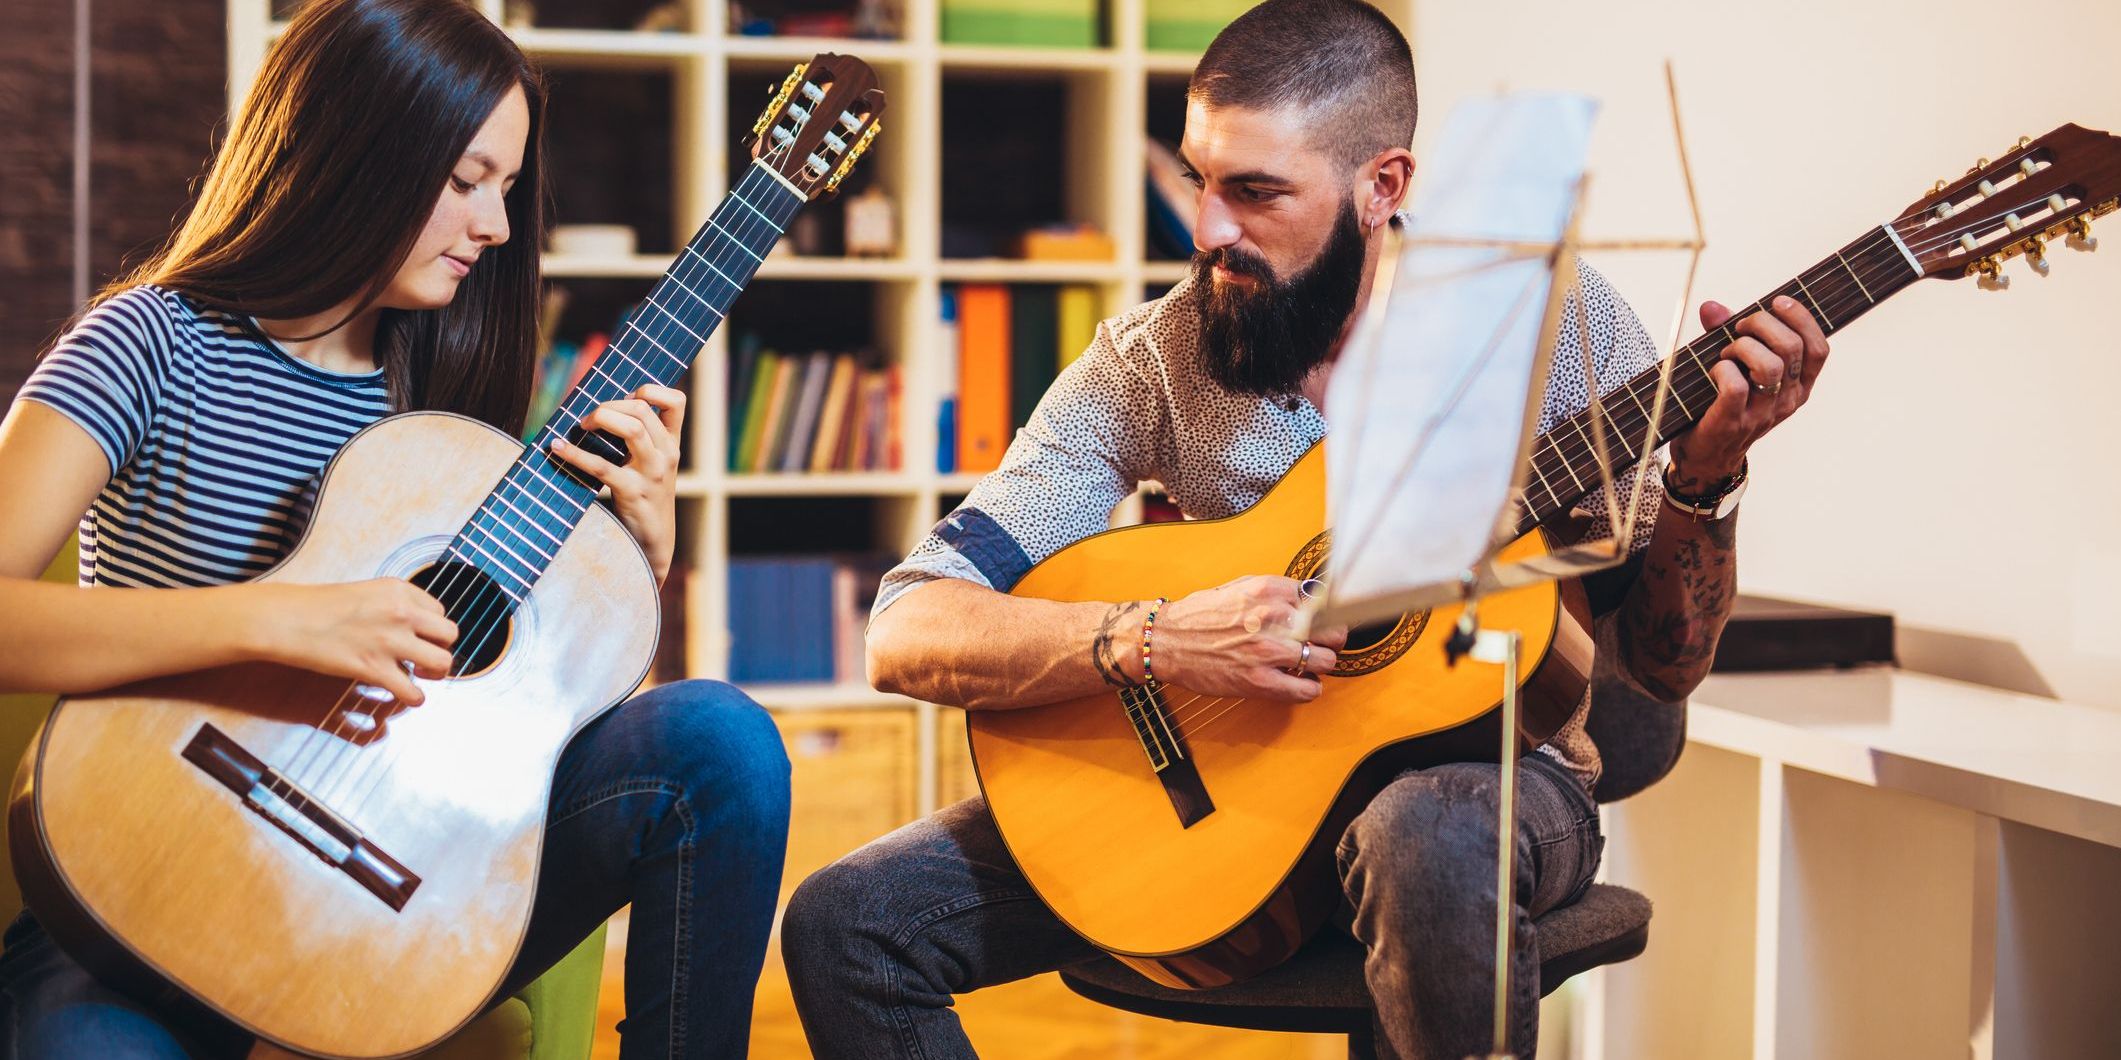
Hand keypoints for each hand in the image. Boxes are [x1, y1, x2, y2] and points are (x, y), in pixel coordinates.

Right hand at [241, 579, 456, 704]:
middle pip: (450, 635)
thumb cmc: (317, 606)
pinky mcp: (374, 669)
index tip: (421, 637)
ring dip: (436, 674)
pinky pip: (413, 692)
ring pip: (442, 662)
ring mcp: (390, 641)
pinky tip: (404, 695)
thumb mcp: (364, 592)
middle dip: (441, 648)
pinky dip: (414, 698)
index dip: (432, 628)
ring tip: (421, 676)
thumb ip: (392, 605)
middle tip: (425, 658)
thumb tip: (413, 625)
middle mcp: (401, 612)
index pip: (439, 611)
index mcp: (398, 590)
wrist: (286, 619)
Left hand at [549, 384, 685, 582]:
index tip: (628, 397)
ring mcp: (652, 473)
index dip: (653, 390)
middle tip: (590, 418)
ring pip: (633, 429)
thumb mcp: (651, 465)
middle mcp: (666, 454)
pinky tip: (556, 447)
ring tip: (582, 426)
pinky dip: (575, 454)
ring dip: (601, 418)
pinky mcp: (632, 492)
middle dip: (610, 404)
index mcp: (671, 444)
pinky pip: (602, 466)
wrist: (652, 542)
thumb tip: (599, 410)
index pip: (677, 402)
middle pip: (642, 410)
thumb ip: (638, 439)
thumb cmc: (644, 498)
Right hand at [1152, 576, 1348, 702]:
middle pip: (1333, 629)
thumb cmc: (1199, 616)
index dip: (1325, 614)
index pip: (1324, 600)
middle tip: (1321, 645)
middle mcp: (1273, 617)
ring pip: (1325, 660)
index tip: (1323, 623)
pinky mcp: (1260, 680)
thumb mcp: (1240, 588)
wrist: (1166, 640)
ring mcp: (1268, 650)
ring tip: (1308, 666)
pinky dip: (1309, 690)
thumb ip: (1275, 592)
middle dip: (1330, 639)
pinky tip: (1298, 684)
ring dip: (1320, 665)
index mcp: (1269, 590)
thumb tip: (1308, 599)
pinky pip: (1307, 689)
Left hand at [1669, 296, 1830, 491]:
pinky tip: (1714, 370)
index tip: (1777, 302)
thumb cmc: (1722, 403)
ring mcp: (1763, 414)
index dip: (1802, 318)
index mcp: (1799, 386)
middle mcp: (1788, 401)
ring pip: (1768, 365)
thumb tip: (1711, 307)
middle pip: (1791, 348)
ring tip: (1726, 353)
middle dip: (1762, 324)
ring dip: (1742, 347)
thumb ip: (1729, 334)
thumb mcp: (1737, 366)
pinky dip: (1722, 369)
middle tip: (1739, 329)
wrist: (1705, 456)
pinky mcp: (1734, 423)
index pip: (1819, 349)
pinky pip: (1736, 386)